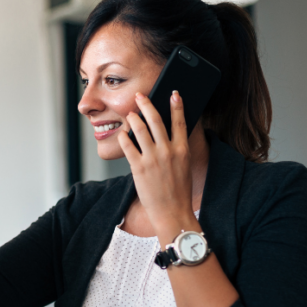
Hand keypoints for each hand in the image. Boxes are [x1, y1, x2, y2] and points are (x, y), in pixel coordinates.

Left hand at [117, 91, 198, 239]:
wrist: (172, 213)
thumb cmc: (179, 191)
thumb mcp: (185, 167)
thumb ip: (177, 149)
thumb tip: (169, 134)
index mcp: (182, 150)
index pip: (180, 122)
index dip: (176, 105)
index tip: (173, 93)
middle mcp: (168, 152)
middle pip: (156, 121)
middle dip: (147, 104)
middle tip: (140, 96)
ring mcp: (152, 159)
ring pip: (140, 130)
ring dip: (134, 118)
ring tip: (130, 114)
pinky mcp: (138, 168)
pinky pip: (128, 146)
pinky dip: (124, 137)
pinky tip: (122, 134)